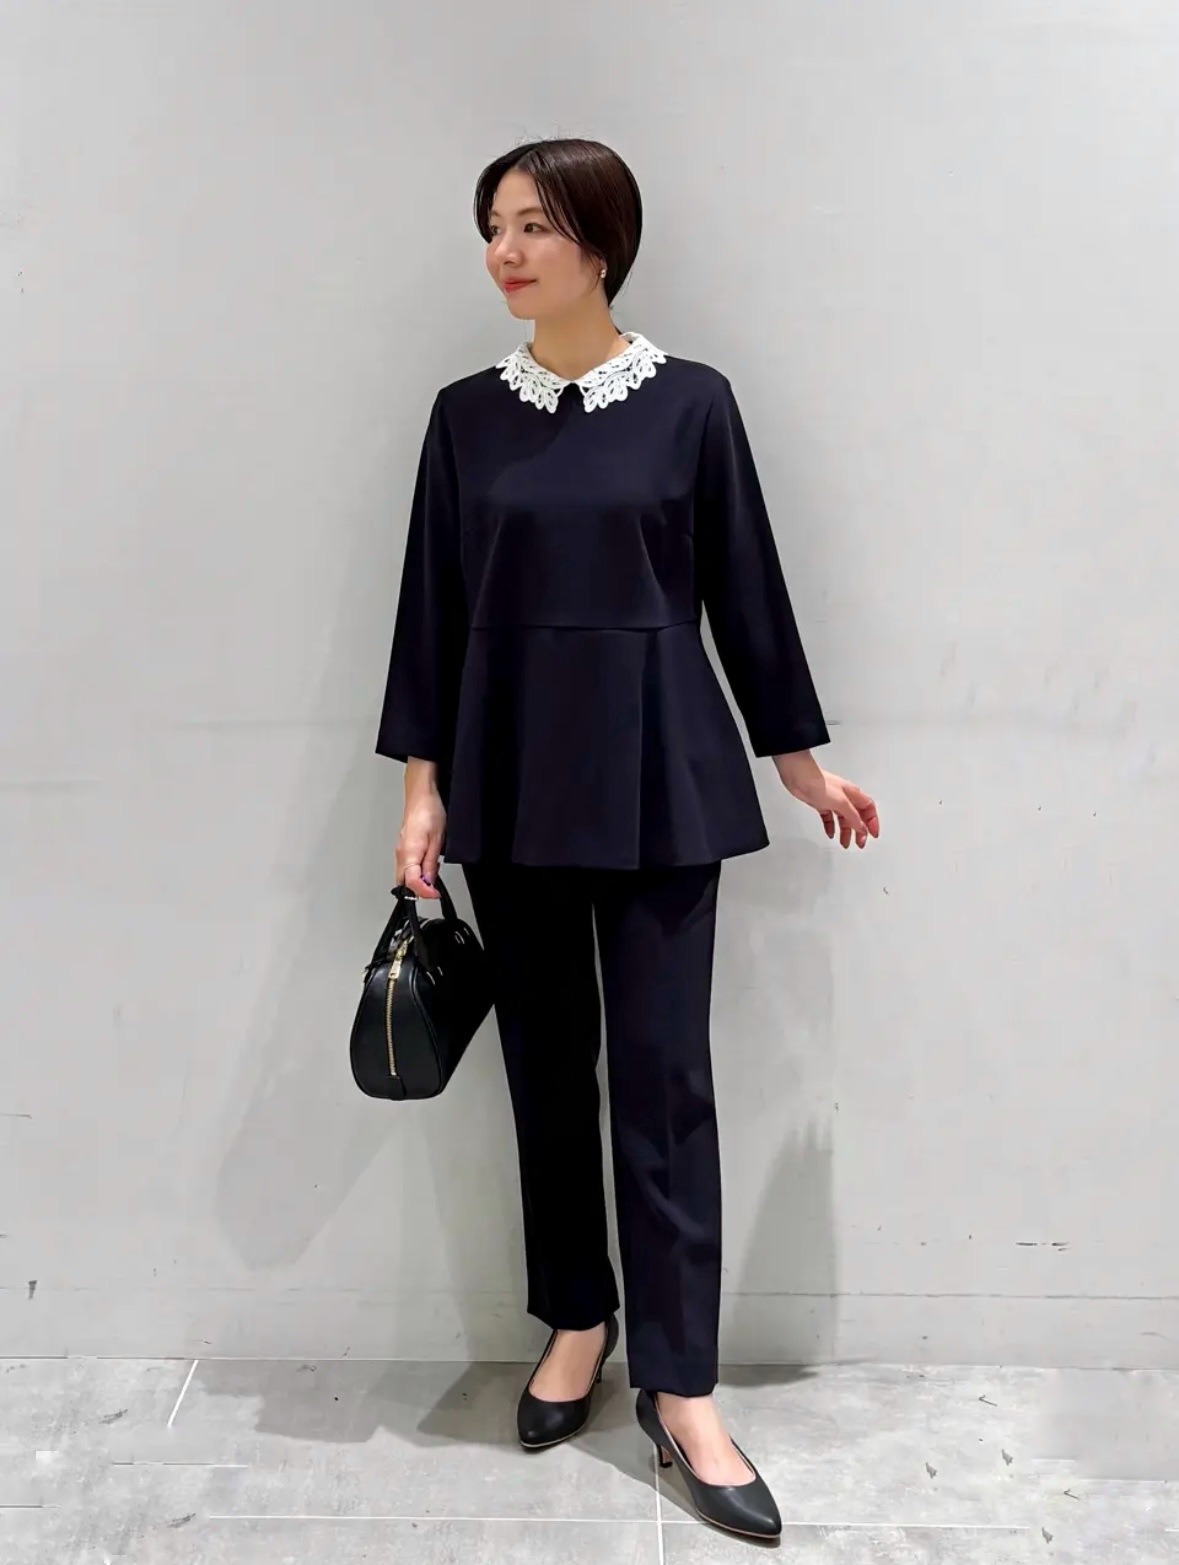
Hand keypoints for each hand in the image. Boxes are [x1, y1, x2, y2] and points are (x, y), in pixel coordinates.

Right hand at [395, 782, 445, 899]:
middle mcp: (401, 853)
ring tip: (432, 879)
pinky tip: (427, 868)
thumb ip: (431, 864)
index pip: (411, 882)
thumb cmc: (429, 811)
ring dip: (417, 881)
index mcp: (408, 853)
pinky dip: (416, 872)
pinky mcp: (404, 846)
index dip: (424, 892)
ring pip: (404, 874)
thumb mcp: (437, 840)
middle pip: (404, 882)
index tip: (435, 894)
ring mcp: (400, 849)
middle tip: (434, 890)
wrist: (422, 794)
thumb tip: (430, 881)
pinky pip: (407, 865)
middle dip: (418, 890)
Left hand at [774, 751, 879, 849]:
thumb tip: (862, 828)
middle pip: (857, 816)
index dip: (873, 822)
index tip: (873, 835)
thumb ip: (852, 816)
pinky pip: (829, 818)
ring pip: (843, 819)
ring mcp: (833, 801)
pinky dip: (831, 827)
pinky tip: (830, 833)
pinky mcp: (821, 803)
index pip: (869, 809)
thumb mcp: (841, 802)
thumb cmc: (819, 783)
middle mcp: (845, 797)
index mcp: (853, 794)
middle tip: (859, 843)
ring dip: (845, 831)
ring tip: (845, 843)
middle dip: (860, 831)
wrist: (799, 778)